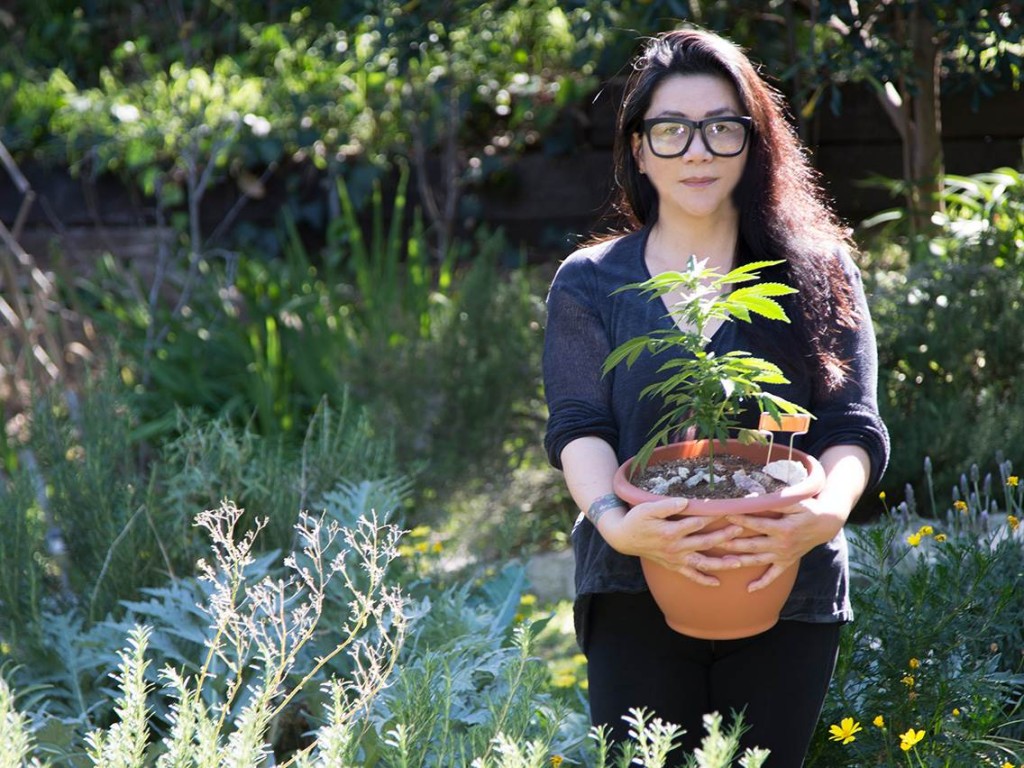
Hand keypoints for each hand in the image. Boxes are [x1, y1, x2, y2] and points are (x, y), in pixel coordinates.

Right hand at [601, 497, 747, 586]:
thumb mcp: (647, 508)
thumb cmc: (636, 519)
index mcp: (670, 531)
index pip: (697, 523)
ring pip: (702, 563)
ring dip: (721, 563)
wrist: (624, 538)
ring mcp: (675, 559)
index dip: (713, 516)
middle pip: (705, 542)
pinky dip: (704, 580)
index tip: (729, 510)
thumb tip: (686, 502)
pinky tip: (717, 583)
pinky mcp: (673, 566)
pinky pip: (690, 576)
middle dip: (724, 536)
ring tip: (738, 562)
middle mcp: (675, 548)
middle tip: (740, 529)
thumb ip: (667, 505)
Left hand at [720, 496, 846, 591]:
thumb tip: (751, 498)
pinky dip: (762, 583)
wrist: (825, 525)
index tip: (724, 515)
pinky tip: (748, 589)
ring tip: (721, 562)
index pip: (758, 524)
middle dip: (732, 543)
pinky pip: (773, 576)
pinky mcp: (786, 562)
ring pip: (757, 560)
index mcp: (784, 529)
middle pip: (752, 545)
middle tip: (712, 541)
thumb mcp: (795, 502)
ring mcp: (783, 555)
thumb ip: (774, 501)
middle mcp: (782, 545)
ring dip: (739, 561)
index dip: (741, 520)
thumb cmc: (807, 509)